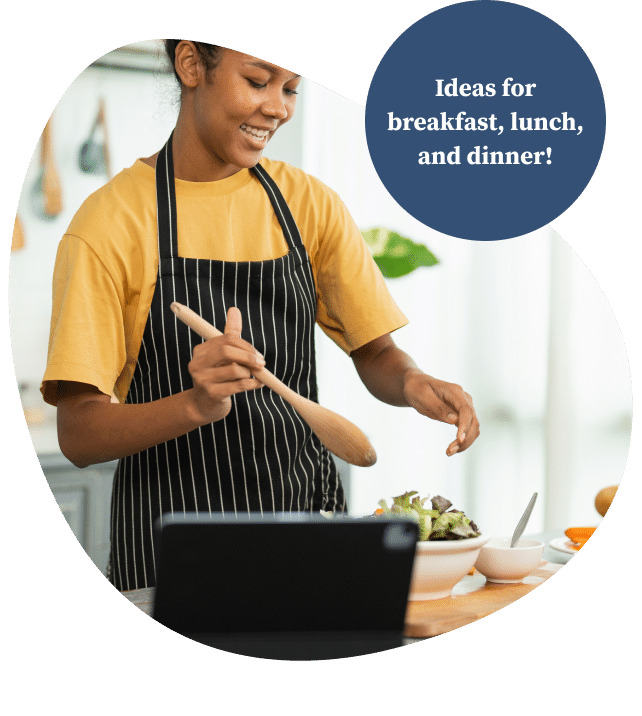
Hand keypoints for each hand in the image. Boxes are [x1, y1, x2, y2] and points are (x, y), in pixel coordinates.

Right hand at [187, 307, 264, 423]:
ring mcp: (202, 380)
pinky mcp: (212, 394)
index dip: (246, 345)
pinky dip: (253, 384)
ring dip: (250, 373)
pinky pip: (239, 386)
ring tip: (254, 377)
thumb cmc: (217, 376)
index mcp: (201, 351)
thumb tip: (234, 310)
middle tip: (262, 364)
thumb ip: (230, 334)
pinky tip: (258, 384)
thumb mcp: (222, 355)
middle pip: (227, 351)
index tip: (258, 355)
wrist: (205, 406)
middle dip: (248, 356)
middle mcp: (197, 363)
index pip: (226, 339)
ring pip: (235, 369)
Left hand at [403, 370, 479, 455]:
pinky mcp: (461, 415)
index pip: (466, 410)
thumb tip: (454, 420)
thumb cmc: (417, 389)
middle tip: (450, 451)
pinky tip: (454, 448)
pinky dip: (464, 440)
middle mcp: (464, 398)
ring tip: (450, 452)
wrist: (416, 385)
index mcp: (455, 391)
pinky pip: (468, 429)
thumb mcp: (423, 396)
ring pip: (473, 427)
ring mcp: (464, 406)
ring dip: (466, 442)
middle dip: (465, 438)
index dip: (464, 426)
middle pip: (473, 420)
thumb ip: (438, 407)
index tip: (459, 439)